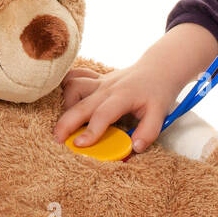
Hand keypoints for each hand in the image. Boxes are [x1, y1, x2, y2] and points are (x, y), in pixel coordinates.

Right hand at [53, 59, 182, 152]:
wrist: (159, 68)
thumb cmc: (158, 91)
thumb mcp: (159, 113)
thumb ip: (149, 132)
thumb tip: (135, 148)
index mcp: (123, 97)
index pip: (103, 114)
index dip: (91, 130)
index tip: (79, 145)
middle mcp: (107, 88)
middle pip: (81, 103)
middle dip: (66, 122)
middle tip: (57, 141)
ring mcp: (99, 81)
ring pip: (73, 85)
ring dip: (65, 103)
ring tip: (64, 122)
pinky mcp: (95, 78)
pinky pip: (75, 76)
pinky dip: (64, 86)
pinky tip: (63, 101)